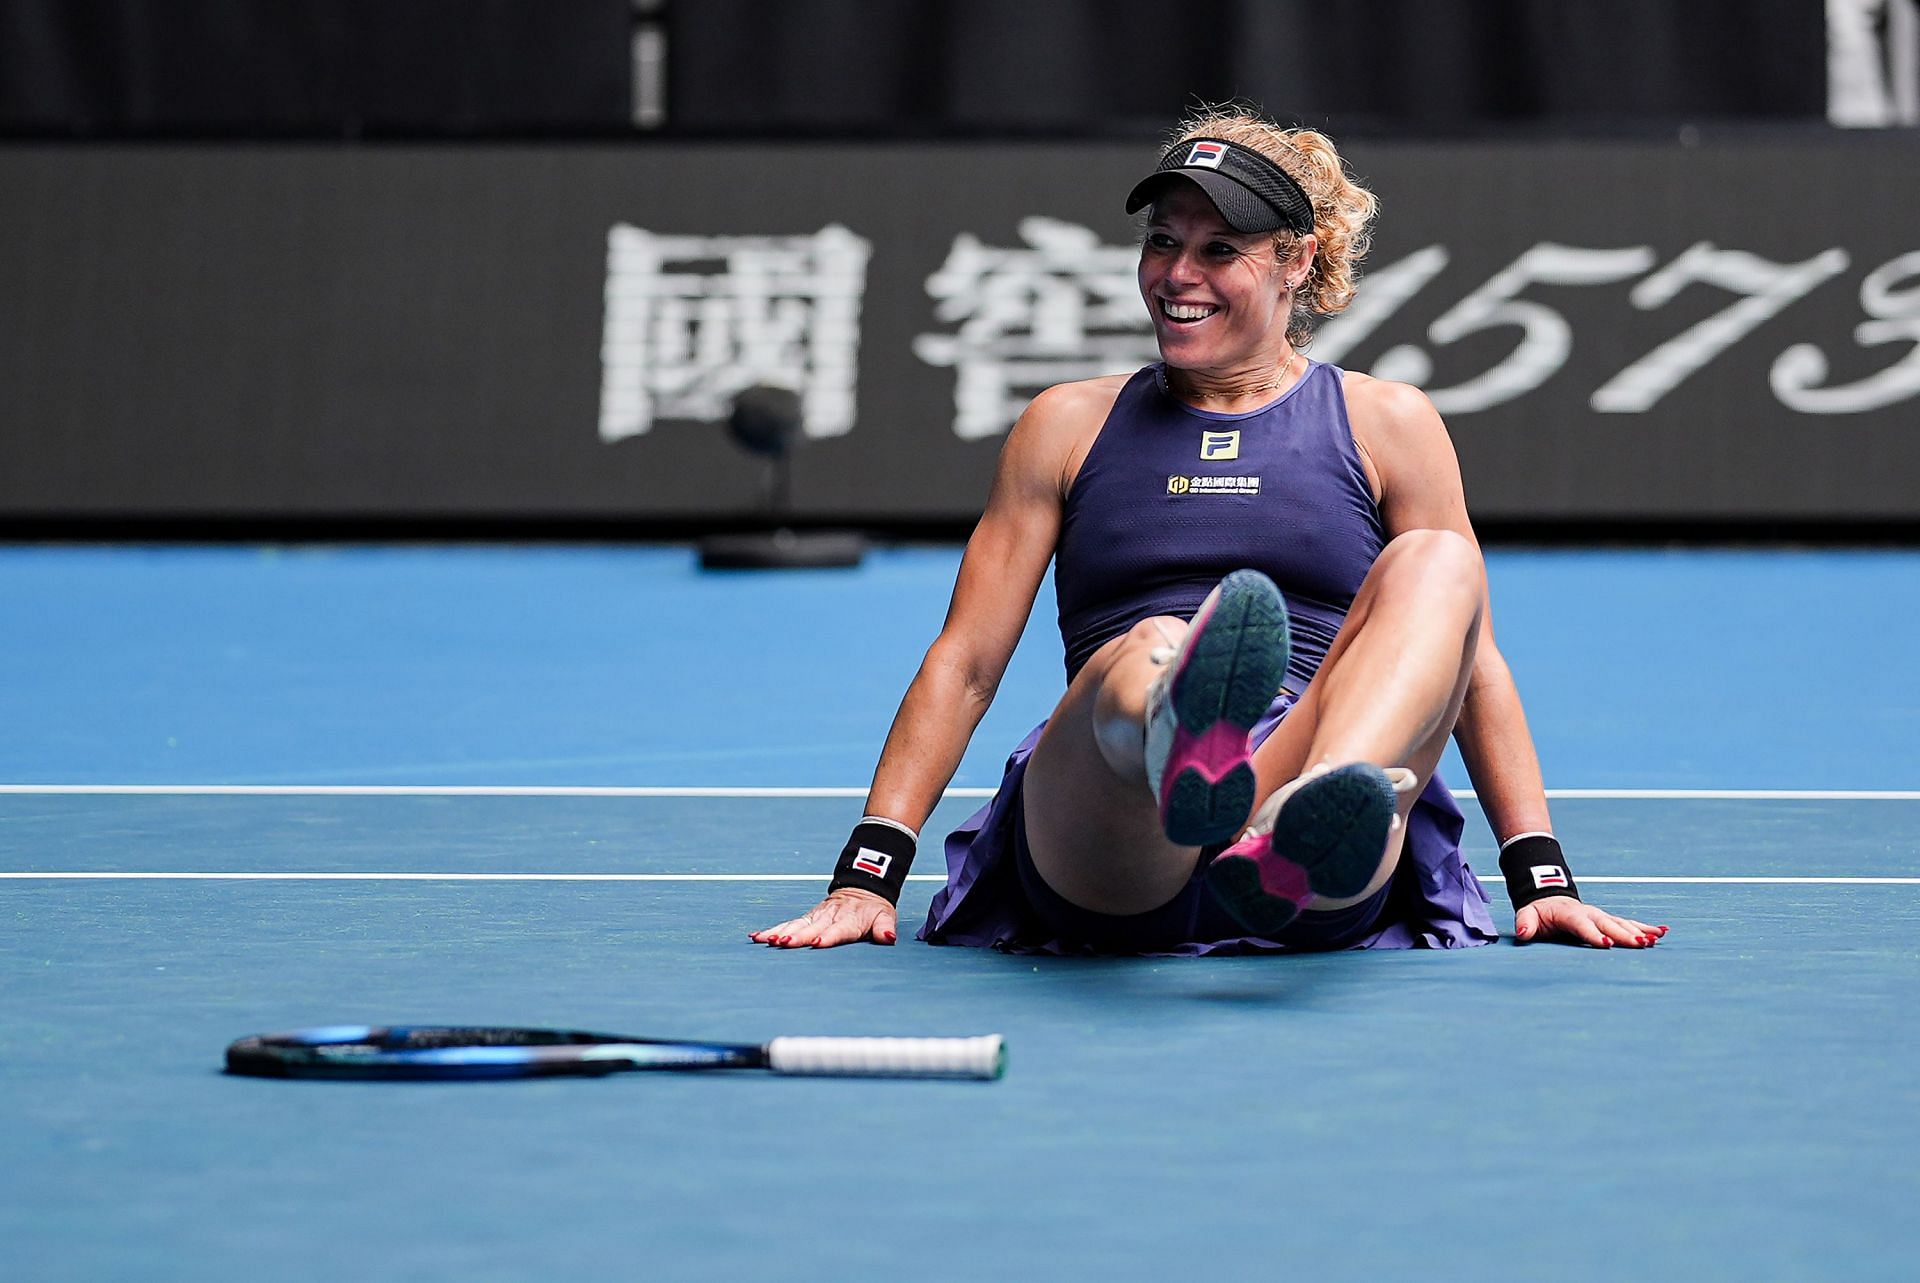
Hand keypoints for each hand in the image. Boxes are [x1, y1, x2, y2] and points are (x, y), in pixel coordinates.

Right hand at [750, 888, 896, 948]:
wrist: (862, 888)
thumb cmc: (873, 909)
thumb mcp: (885, 916)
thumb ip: (885, 928)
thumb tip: (889, 938)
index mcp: (849, 920)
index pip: (838, 929)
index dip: (828, 936)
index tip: (817, 942)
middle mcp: (829, 917)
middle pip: (811, 928)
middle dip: (797, 936)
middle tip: (783, 944)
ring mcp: (815, 917)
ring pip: (795, 925)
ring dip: (780, 933)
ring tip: (765, 940)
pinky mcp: (806, 918)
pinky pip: (788, 924)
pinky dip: (772, 929)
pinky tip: (757, 936)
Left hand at [1515, 896, 1668, 948]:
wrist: (1549, 897)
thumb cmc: (1539, 911)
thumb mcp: (1527, 914)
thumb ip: (1526, 922)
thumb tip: (1523, 932)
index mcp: (1570, 914)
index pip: (1582, 925)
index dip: (1593, 935)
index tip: (1606, 944)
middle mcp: (1590, 913)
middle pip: (1609, 925)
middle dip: (1625, 935)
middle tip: (1641, 944)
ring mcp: (1602, 916)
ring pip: (1622, 923)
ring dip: (1639, 931)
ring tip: (1654, 940)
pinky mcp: (1609, 920)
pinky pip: (1629, 922)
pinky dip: (1646, 927)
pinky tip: (1663, 932)